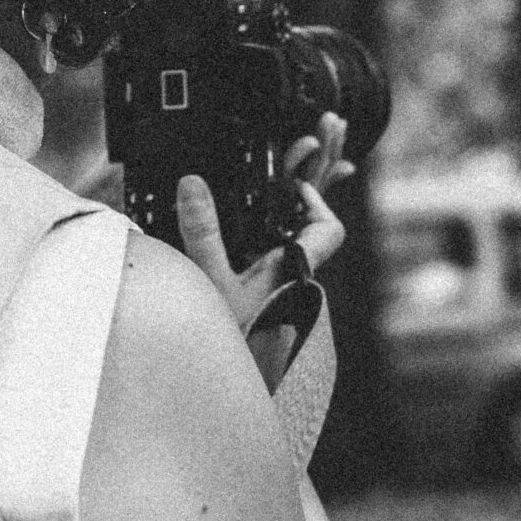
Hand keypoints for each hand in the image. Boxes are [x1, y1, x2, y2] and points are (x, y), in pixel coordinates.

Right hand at [174, 110, 351, 352]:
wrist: (226, 387)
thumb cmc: (227, 340)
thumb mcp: (210, 280)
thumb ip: (202, 231)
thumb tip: (192, 182)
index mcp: (292, 269)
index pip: (328, 230)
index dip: (318, 200)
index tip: (294, 184)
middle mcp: (292, 276)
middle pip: (321, 222)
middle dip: (323, 177)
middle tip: (327, 133)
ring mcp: (280, 286)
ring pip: (304, 236)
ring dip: (305, 202)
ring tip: (322, 159)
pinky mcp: (263, 296)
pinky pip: (281, 253)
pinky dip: (283, 228)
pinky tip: (275, 220)